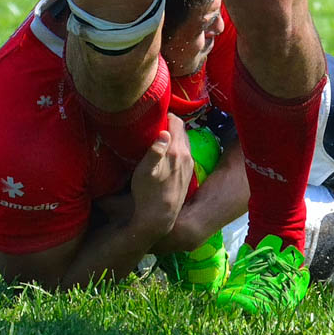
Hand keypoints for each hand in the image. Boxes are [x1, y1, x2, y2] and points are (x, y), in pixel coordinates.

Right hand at [130, 120, 192, 238]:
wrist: (159, 219)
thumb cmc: (148, 194)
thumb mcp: (144, 171)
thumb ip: (154, 150)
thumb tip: (163, 131)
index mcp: (176, 151)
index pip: (176, 122)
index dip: (166, 115)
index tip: (155, 115)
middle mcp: (186, 156)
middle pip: (181, 130)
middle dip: (170, 124)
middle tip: (155, 124)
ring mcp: (189, 166)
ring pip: (184, 142)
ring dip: (174, 137)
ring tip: (159, 137)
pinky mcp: (188, 175)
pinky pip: (184, 153)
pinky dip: (177, 148)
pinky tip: (166, 154)